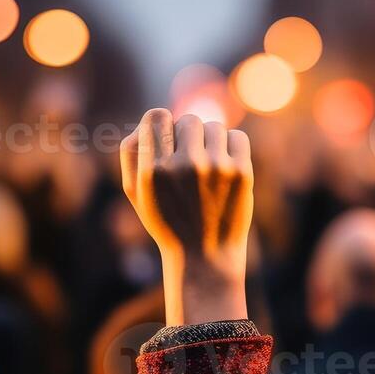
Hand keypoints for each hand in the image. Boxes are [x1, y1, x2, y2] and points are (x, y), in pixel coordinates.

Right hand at [120, 109, 253, 326]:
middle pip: (188, 119)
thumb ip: (132, 152)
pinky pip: (237, 136)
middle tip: (190, 162)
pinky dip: (232, 148)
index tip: (168, 141)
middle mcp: (183, 166)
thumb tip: (149, 121)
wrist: (205, 257)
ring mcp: (215, 168)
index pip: (156, 116)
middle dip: (189, 137)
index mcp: (152, 171)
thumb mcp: (136, 193)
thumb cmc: (167, 221)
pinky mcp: (241, 172)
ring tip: (209, 168)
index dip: (162, 125)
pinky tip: (225, 169)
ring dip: (211, 143)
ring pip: (214, 126)